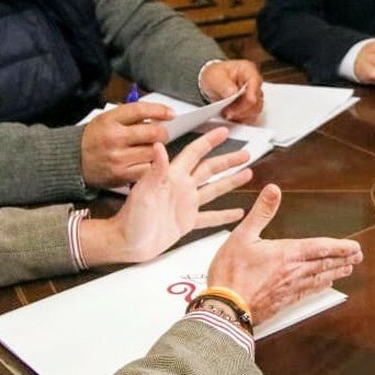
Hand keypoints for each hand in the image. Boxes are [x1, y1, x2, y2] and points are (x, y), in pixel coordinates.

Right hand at [79, 100, 174, 187]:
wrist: (74, 161)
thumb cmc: (94, 139)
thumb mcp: (106, 119)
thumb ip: (130, 116)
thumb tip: (158, 115)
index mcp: (110, 120)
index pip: (141, 110)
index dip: (160, 110)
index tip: (170, 114)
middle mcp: (114, 138)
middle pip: (153, 132)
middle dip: (162, 133)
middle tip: (159, 135)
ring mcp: (118, 157)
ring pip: (153, 152)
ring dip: (157, 150)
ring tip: (149, 149)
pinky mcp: (122, 174)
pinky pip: (148, 168)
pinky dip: (150, 165)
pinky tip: (145, 161)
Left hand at [87, 127, 252, 266]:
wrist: (127, 243)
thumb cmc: (130, 218)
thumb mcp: (143, 191)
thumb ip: (155, 169)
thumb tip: (158, 146)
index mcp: (172, 177)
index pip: (195, 153)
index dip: (209, 141)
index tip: (223, 131)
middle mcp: (181, 188)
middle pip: (210, 169)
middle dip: (228, 160)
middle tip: (246, 153)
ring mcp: (185, 205)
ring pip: (214, 189)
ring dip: (231, 181)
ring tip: (247, 174)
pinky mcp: (186, 222)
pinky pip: (211, 217)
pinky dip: (225, 215)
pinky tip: (237, 213)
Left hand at [201, 59, 263, 122]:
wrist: (212, 81)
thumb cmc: (215, 75)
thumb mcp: (214, 77)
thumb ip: (224, 85)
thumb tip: (232, 94)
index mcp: (249, 71)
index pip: (255, 85)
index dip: (247, 98)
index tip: (234, 107)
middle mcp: (255, 83)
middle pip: (256, 101)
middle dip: (240, 110)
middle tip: (226, 112)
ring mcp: (254, 95)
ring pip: (255, 111)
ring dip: (240, 115)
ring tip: (226, 112)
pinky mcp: (251, 106)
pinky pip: (251, 116)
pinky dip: (240, 118)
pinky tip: (230, 114)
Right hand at [207, 184, 363, 320]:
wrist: (225, 308)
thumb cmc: (231, 274)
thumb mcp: (242, 235)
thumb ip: (261, 212)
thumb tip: (273, 191)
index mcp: (287, 254)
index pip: (321, 248)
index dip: (340, 247)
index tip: (354, 246)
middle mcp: (294, 272)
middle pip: (325, 264)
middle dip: (343, 259)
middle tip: (357, 257)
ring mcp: (290, 289)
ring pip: (319, 279)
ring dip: (335, 273)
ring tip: (346, 270)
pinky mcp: (283, 302)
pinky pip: (308, 292)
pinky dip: (319, 287)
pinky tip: (322, 287)